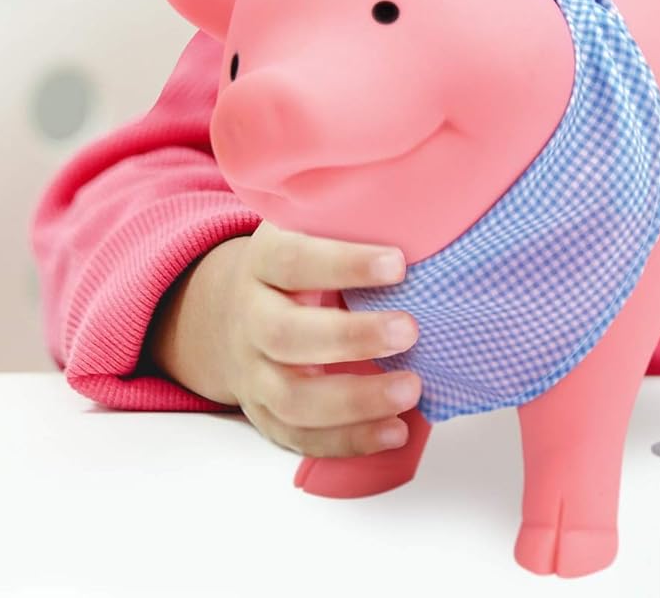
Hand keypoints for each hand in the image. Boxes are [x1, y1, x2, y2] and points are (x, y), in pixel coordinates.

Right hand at [219, 221, 422, 458]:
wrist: (229, 311)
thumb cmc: (299, 265)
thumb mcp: (310, 231)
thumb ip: (352, 225)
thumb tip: (430, 218)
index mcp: (263, 262)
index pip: (294, 260)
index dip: (344, 263)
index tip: (399, 263)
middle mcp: (250, 318)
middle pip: (287, 336)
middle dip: (352, 337)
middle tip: (410, 331)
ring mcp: (253, 372)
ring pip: (292, 398)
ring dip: (355, 401)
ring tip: (411, 391)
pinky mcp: (265, 414)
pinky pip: (301, 437)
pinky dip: (349, 440)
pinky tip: (394, 431)